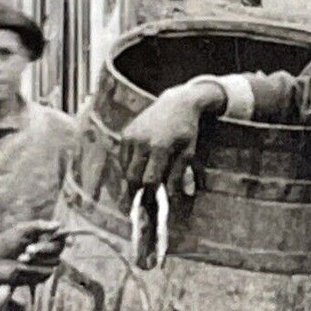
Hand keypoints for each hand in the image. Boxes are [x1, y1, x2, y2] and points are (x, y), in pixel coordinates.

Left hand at [0, 221, 66, 289]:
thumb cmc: (3, 245)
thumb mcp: (20, 230)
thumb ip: (39, 226)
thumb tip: (59, 224)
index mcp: (41, 236)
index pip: (61, 236)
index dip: (68, 237)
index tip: (70, 240)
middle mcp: (45, 250)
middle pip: (59, 247)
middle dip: (45, 248)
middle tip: (28, 249)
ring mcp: (44, 263)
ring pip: (55, 260)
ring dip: (38, 259)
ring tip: (21, 259)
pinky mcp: (41, 276)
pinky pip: (47, 271)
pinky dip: (35, 269)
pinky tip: (22, 268)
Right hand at [120, 82, 219, 196]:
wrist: (177, 103)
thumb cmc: (186, 130)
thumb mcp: (188, 152)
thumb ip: (178, 174)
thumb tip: (170, 197)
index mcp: (160, 147)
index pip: (149, 179)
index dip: (148, 195)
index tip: (149, 207)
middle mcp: (142, 141)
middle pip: (132, 176)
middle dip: (134, 192)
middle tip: (137, 204)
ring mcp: (131, 136)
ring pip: (125, 168)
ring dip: (131, 180)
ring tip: (138, 189)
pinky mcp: (126, 133)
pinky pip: (123, 158)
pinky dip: (128, 167)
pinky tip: (137, 171)